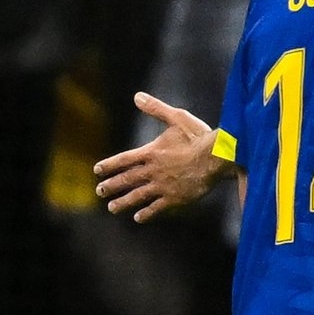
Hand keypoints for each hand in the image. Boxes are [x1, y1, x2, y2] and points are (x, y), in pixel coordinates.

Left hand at [94, 93, 227, 220]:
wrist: (217, 157)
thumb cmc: (198, 136)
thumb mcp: (176, 118)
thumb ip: (156, 109)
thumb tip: (137, 97)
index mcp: (151, 152)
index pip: (124, 159)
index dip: (110, 165)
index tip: (97, 170)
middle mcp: (153, 171)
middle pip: (127, 179)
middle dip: (111, 185)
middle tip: (99, 191)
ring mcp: (163, 186)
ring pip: (138, 196)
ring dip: (123, 202)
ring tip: (111, 208)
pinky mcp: (175, 198)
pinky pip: (157, 208)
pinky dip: (146, 213)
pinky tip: (138, 217)